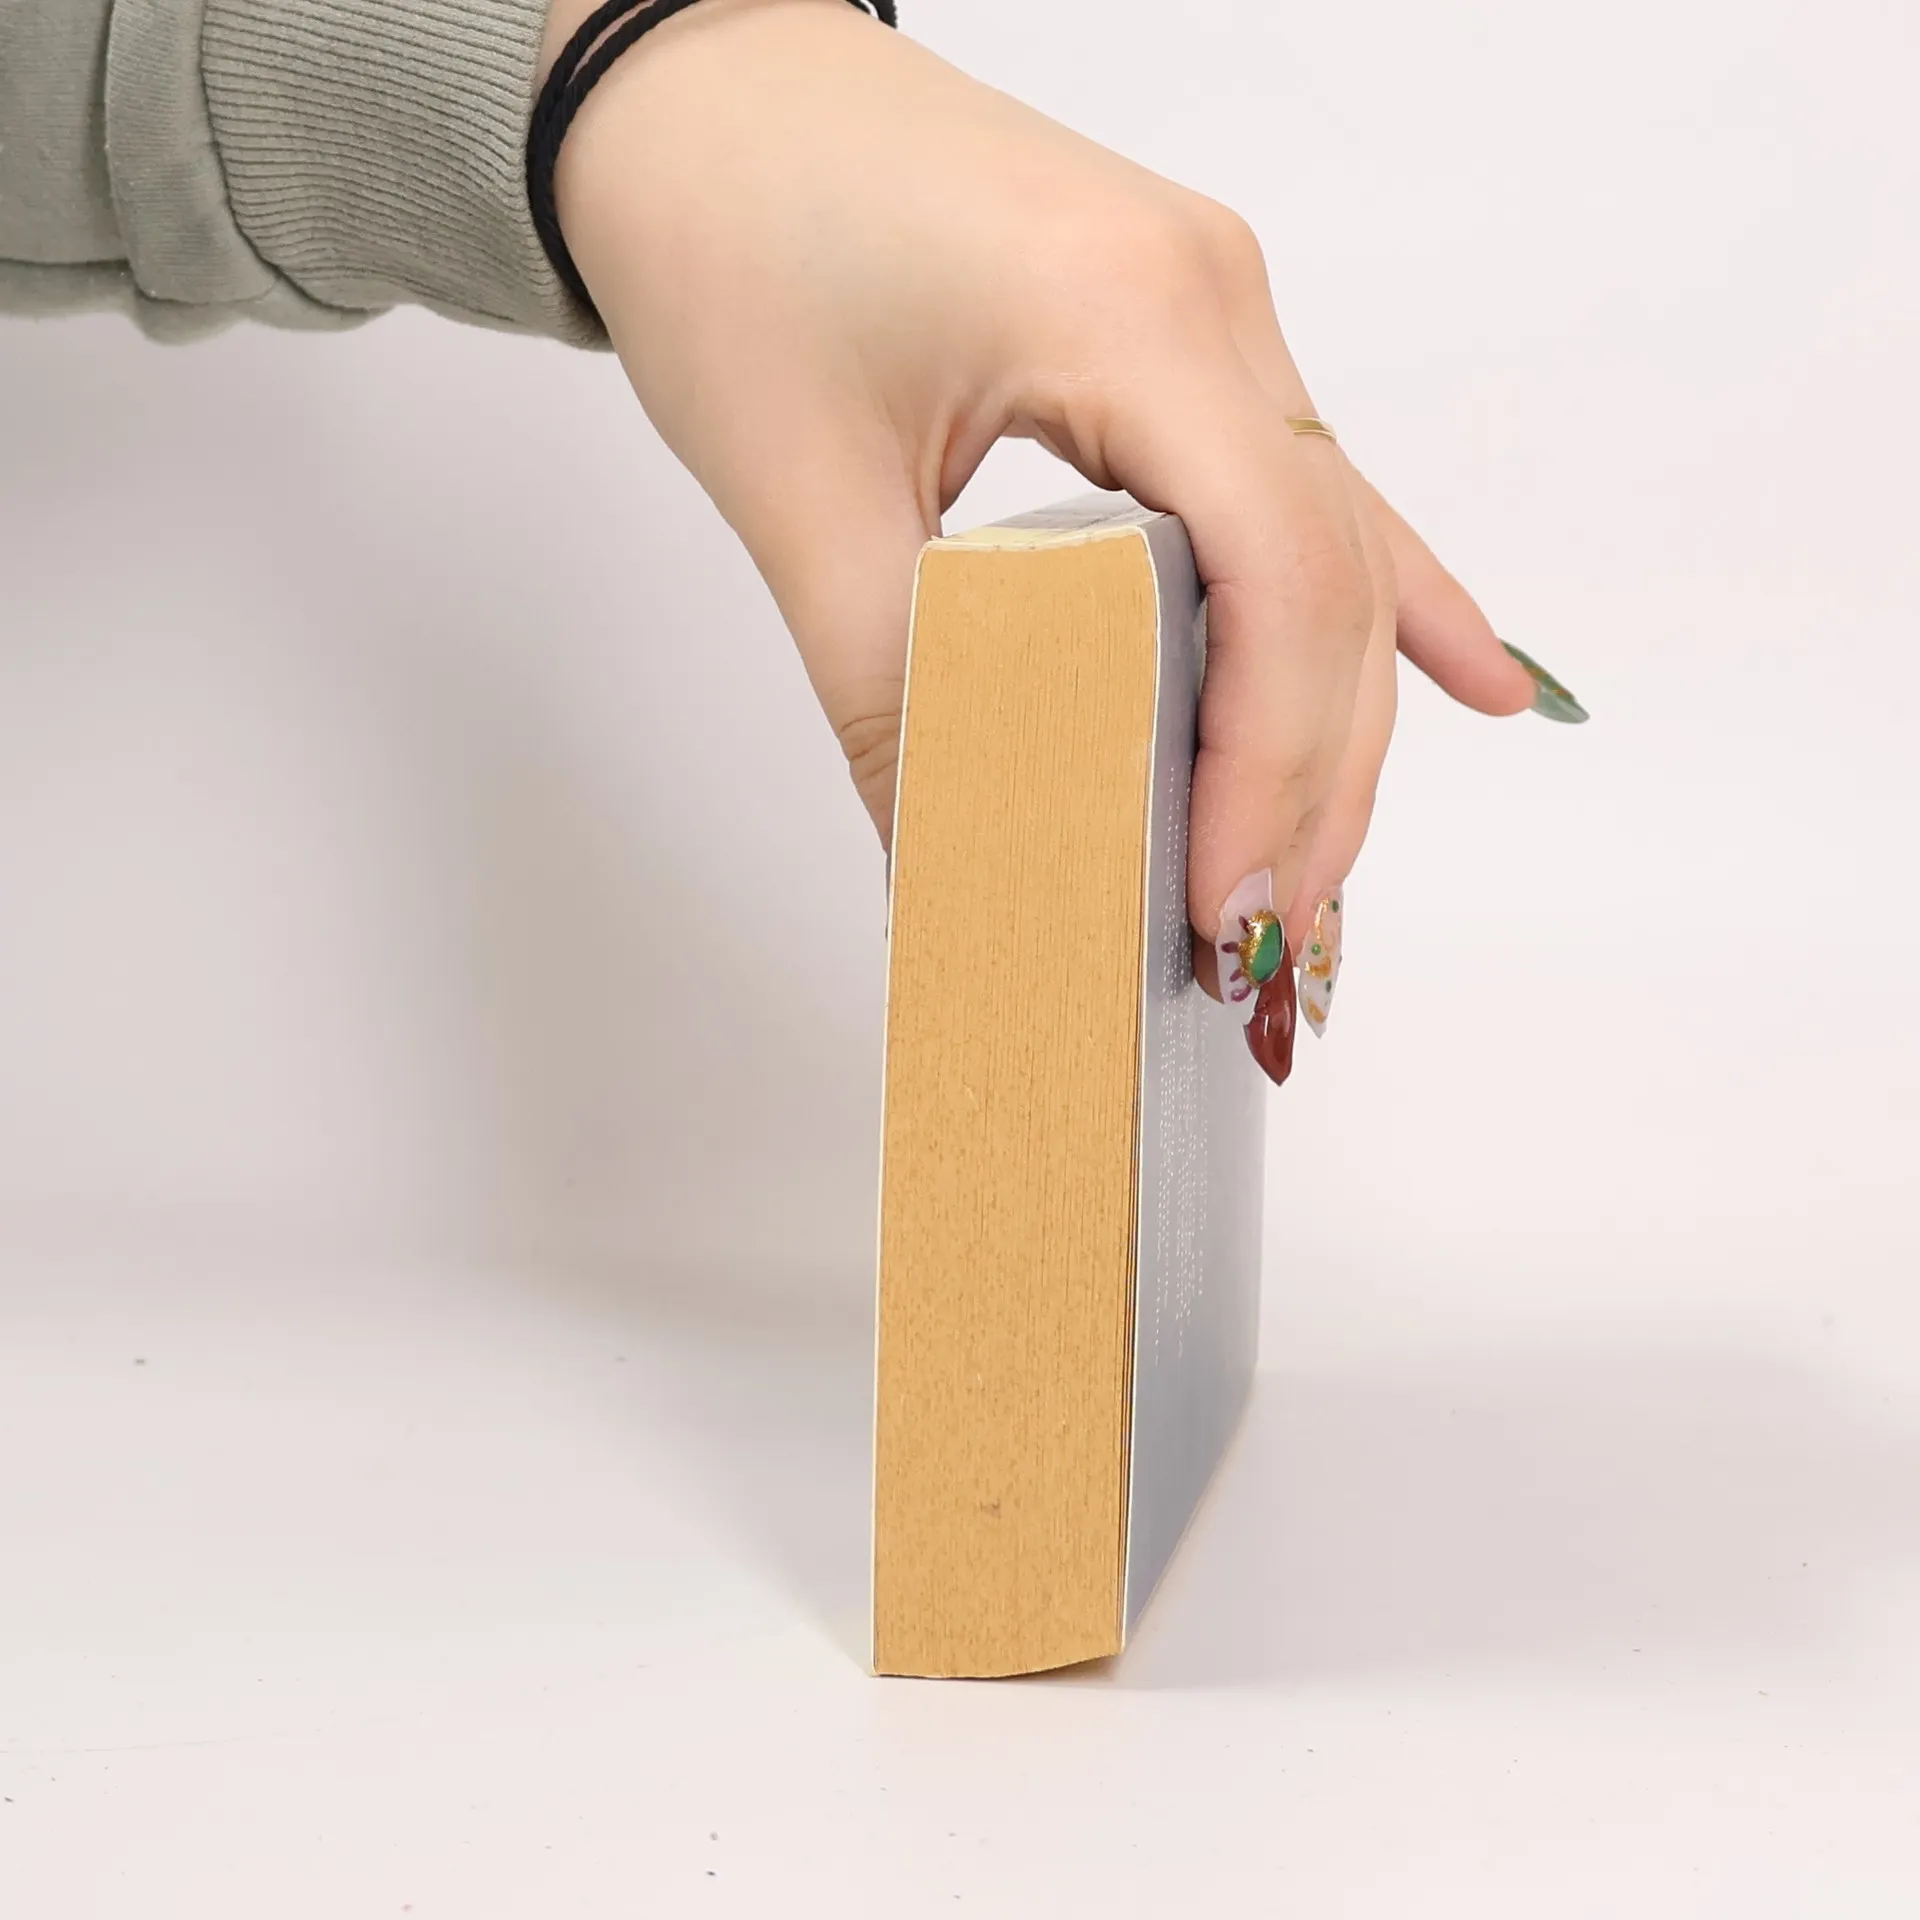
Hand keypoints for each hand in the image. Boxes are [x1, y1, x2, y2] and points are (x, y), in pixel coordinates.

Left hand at [545, 0, 1542, 977]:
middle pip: (1332, 583)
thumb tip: (957, 877)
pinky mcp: (1187, 341)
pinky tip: (1479, 684)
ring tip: (1309, 888)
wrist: (699, 84)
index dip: (1267, 769)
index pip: (1276, 577)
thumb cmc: (726, 230)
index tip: (1214, 910)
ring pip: (1334, 555)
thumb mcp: (796, 487)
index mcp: (1130, 310)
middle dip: (1308, 785)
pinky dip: (1384, 605)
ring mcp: (1218, 314)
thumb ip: (891, 693)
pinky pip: (1315, 491)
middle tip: (1259, 947)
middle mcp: (1215, 303)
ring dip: (1329, 729)